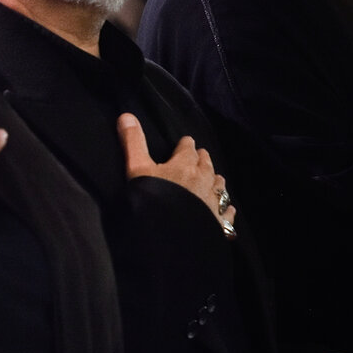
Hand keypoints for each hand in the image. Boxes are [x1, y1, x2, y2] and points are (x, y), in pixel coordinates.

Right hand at [117, 113, 234, 228]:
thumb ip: (133, 143)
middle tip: (196, 158)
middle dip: (201, 159)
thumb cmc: (153, 200)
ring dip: (214, 179)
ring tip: (210, 179)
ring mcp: (214, 201)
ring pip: (219, 183)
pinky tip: (225, 209)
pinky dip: (226, 207)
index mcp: (185, 164)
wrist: (172, 236)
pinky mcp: (220, 222)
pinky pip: (227, 211)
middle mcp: (204, 179)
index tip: (183, 143)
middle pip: (206, 163)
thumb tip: (125, 115)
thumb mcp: (137, 169)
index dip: (185, 145)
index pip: (188, 147)